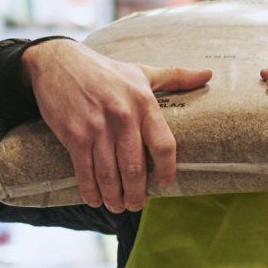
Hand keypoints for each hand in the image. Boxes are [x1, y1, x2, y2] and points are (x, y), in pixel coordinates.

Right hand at [22, 38, 210, 211]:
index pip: (164, 144)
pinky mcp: (74, 135)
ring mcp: (97, 128)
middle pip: (135, 168)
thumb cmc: (106, 71)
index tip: (165, 183)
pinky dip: (90, 191)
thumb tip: (208, 74)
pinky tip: (95, 200)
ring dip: (114, 198)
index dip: (167, 170)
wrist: (59, 61)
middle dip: (137, 194)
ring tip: (118, 206)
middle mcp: (123, 117)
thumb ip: (176, 76)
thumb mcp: (142, 72)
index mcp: (144, 103)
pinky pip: (84, 172)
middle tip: (137, 205)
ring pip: (109, 175)